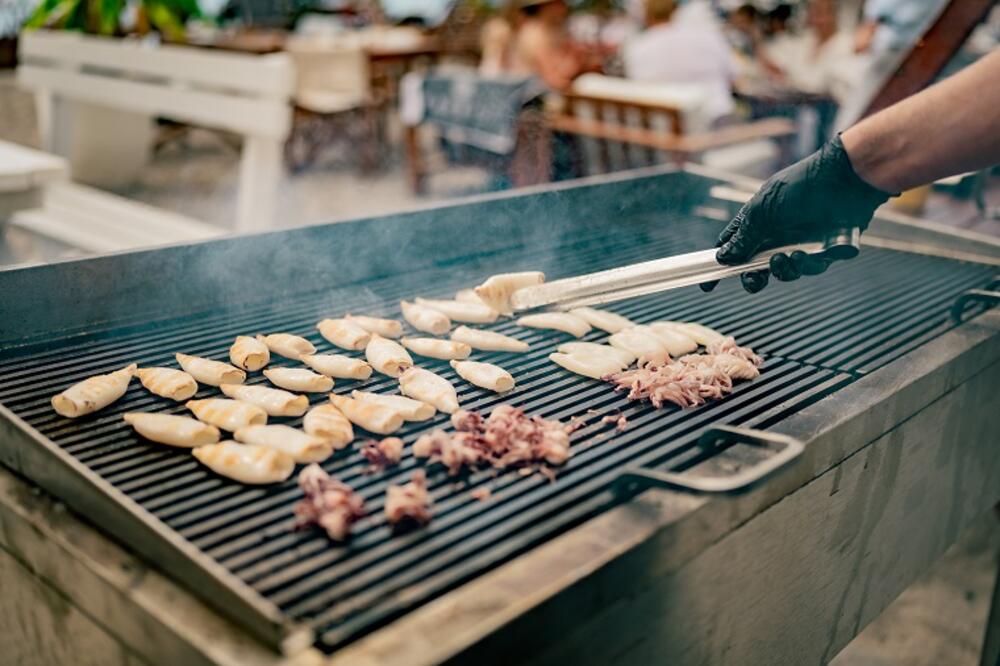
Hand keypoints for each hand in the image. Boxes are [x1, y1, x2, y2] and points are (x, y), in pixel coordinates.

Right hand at [702, 135, 891, 293]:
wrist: (845, 181)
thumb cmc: (800, 186)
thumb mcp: (762, 210)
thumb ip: (743, 237)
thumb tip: (722, 258)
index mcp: (756, 221)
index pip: (732, 246)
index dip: (720, 264)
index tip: (707, 285)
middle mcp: (776, 234)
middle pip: (756, 267)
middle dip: (753, 278)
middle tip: (754, 281)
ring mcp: (799, 242)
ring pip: (783, 272)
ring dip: (781, 270)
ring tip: (783, 259)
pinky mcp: (822, 250)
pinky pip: (809, 268)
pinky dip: (805, 265)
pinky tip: (804, 255)